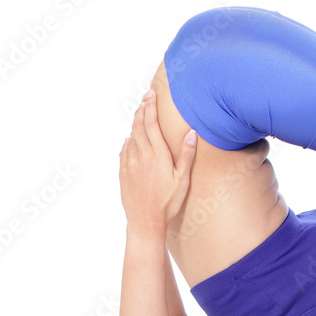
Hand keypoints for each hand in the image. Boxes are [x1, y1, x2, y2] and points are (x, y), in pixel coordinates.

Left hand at [119, 89, 196, 231]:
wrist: (145, 220)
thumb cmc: (168, 202)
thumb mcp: (183, 179)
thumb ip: (187, 155)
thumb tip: (192, 133)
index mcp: (158, 155)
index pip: (152, 124)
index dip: (151, 107)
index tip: (151, 95)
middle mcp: (141, 155)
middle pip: (139, 126)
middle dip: (142, 110)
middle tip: (145, 98)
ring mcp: (130, 163)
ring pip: (131, 137)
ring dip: (135, 124)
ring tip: (140, 115)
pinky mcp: (123, 172)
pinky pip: (124, 150)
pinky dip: (127, 141)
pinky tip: (130, 140)